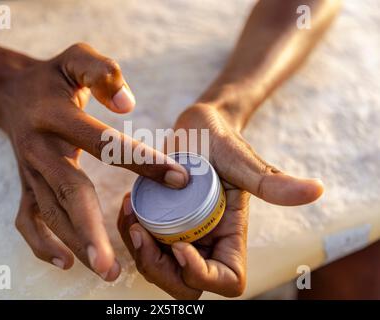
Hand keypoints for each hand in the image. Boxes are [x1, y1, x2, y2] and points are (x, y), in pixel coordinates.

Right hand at [0, 43, 187, 279]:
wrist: (11, 92)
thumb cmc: (53, 77)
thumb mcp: (76, 58)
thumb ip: (103, 72)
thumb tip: (128, 104)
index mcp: (54, 116)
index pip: (103, 143)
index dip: (141, 161)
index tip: (179, 179)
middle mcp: (38, 149)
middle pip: (69, 192)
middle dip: (91, 229)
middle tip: (115, 266)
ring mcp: (28, 172)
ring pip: (51, 214)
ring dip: (75, 244)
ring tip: (104, 272)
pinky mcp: (25, 185)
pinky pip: (28, 220)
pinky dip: (41, 244)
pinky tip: (65, 262)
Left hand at [118, 103, 322, 297]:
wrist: (197, 129)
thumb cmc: (223, 142)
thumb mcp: (243, 161)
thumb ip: (273, 181)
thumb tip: (317, 190)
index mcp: (230, 236)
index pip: (226, 281)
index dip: (202, 276)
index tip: (181, 246)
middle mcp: (206, 242)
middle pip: (183, 284)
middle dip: (157, 268)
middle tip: (140, 231)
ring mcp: (181, 234)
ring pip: (157, 267)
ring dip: (138, 251)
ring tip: (130, 215)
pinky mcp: (160, 222)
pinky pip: (142, 243)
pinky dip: (129, 232)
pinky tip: (126, 206)